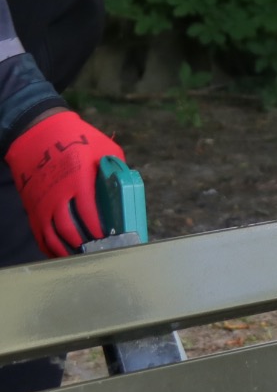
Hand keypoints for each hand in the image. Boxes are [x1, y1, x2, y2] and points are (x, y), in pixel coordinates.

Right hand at [5, 111, 125, 256]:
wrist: (38, 134)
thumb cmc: (77, 139)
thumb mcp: (104, 149)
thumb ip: (116, 169)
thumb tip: (129, 187)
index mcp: (77, 180)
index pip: (89, 211)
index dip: (98, 228)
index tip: (110, 237)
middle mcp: (57, 195)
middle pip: (69, 229)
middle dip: (85, 244)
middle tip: (100, 252)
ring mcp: (42, 203)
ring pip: (53, 236)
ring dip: (68, 250)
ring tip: (85, 257)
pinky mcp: (33, 208)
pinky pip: (41, 235)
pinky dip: (51, 248)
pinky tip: (63, 254)